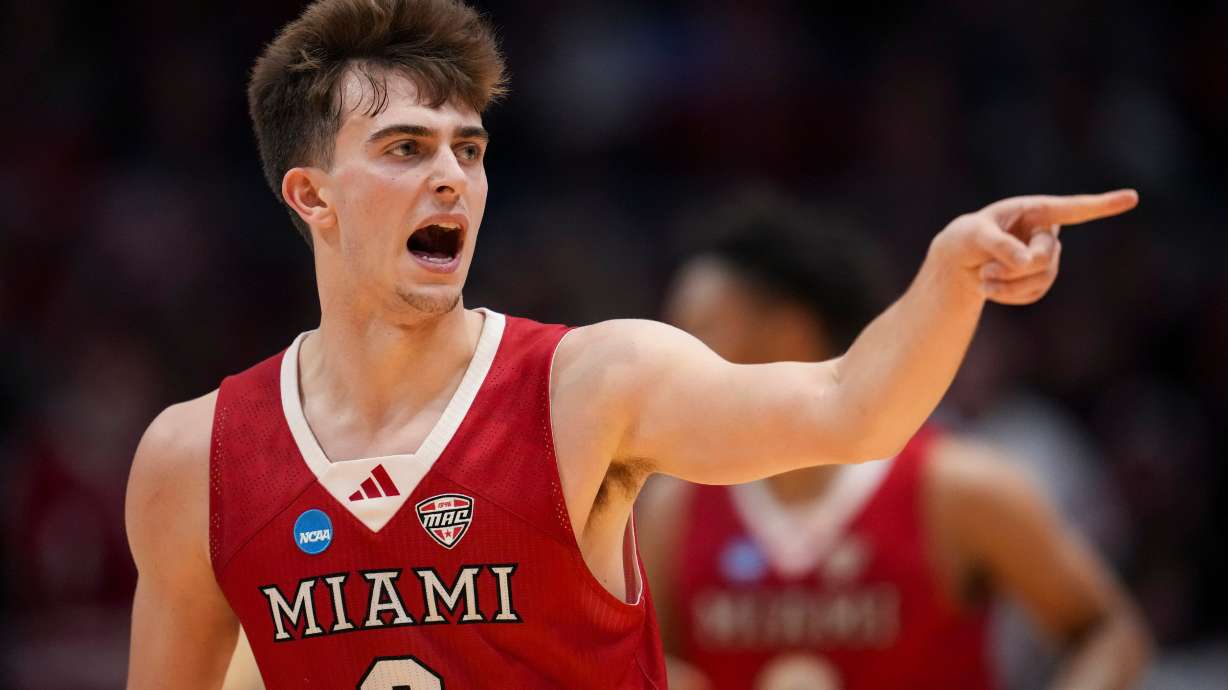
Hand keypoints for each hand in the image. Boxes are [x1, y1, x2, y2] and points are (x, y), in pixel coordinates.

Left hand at [931, 190, 1138, 304]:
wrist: (962, 260)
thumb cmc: (968, 237)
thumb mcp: (975, 236)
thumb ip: (1000, 245)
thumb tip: (1028, 263)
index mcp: (1035, 211)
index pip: (1073, 209)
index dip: (1102, 205)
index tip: (1133, 197)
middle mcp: (1048, 232)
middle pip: (1046, 257)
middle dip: (1014, 268)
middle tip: (986, 269)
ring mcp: (1048, 258)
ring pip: (1041, 279)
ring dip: (1008, 284)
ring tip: (982, 277)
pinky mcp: (1040, 280)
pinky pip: (1033, 294)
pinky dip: (1007, 295)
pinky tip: (989, 287)